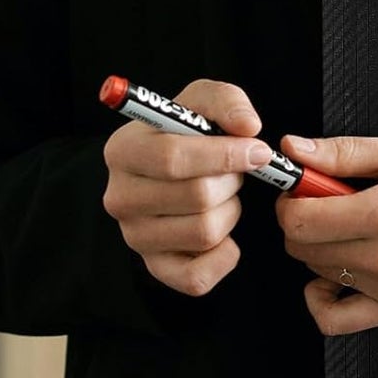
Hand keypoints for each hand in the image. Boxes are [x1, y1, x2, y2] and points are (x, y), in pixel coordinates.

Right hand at [102, 78, 271, 296]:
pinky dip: (225, 255)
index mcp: (123, 150)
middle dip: (232, 180)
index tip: (258, 150)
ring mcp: (134, 237)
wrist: (176, 166)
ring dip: (232, 211)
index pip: (172, 158)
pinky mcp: (155, 268)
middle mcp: (119, 197)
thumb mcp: (202, 100)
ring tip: (224, 194)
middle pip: (196, 196)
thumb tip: (248, 128)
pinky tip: (225, 230)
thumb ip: (226, 102)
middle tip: (236, 170)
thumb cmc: (188, 130)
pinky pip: (198, 277)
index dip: (224, 155)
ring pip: (204, 232)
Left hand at [272, 133, 377, 335]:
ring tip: (349, 222)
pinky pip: (338, 321)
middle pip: (303, 248)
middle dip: (302, 217)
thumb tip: (296, 150)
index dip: (290, 197)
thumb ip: (345, 153)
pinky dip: (322, 298)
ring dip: (319, 247)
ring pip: (318, 274)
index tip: (300, 183)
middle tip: (324, 196)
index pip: (302, 219)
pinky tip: (334, 272)